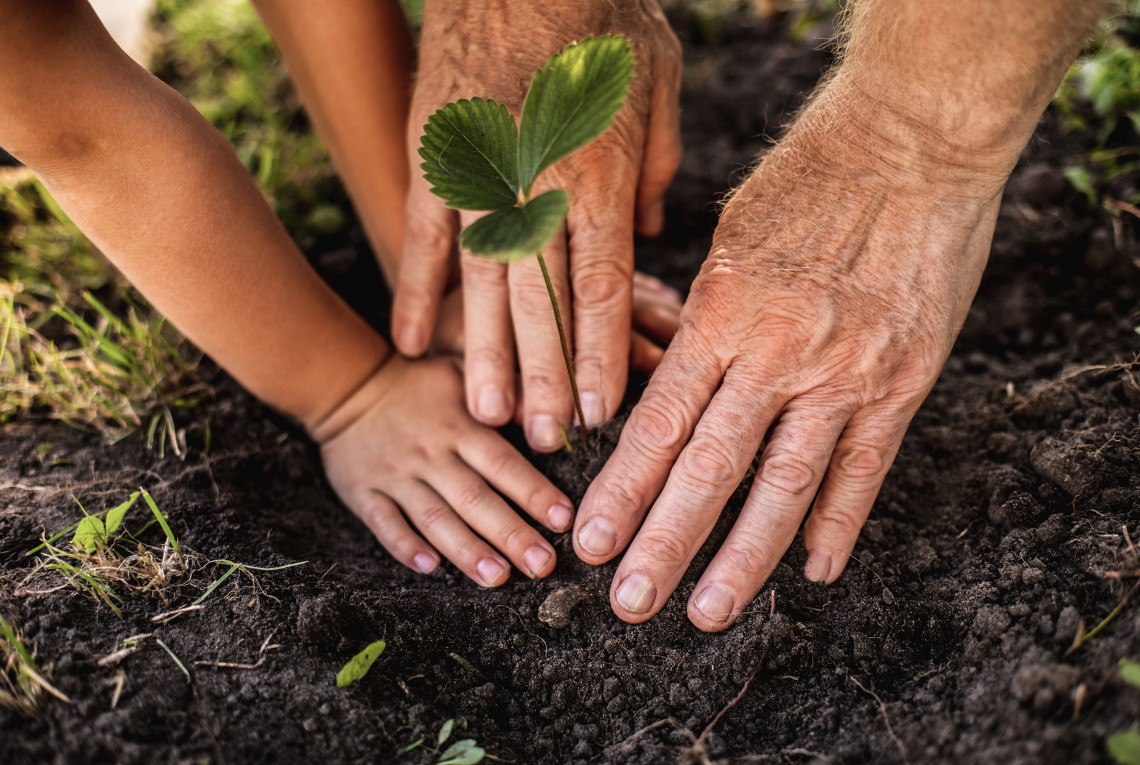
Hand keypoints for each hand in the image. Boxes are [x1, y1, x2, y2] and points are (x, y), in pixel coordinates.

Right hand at [314, 355, 574, 585]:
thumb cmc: (418, 384)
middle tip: (542, 564)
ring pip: (434, 518)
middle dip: (510, 533)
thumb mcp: (462, 372)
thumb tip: (551, 417)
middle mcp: (431, 455)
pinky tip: (431, 568)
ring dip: (466, 550)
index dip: (534, 492)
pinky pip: (384, 523)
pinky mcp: (364, 492)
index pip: (503, 464)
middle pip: (475, 499)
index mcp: (460, 427)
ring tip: (498, 577)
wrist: (347, 385)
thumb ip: (504, 395)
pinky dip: (406, 546)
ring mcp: (396, 475)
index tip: (563, 520)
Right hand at [393, 0, 682, 450]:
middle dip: (548, 378)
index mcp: (599, 173)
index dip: (601, 355)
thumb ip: (656, 165)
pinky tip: (411, 346)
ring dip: (485, 356)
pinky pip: (422, 241)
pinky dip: (416, 295)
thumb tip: (649, 235)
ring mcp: (480, 178)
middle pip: (544, 303)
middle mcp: (538, 187)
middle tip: (549, 441)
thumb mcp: (658, 79)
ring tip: (488, 417)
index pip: (602, 287)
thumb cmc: (600, 15)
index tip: (601, 411)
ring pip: (482, 287)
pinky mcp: (433, 161)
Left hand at [572, 83, 1017, 629]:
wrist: (914, 140)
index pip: (659, 424)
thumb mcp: (730, 238)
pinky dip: (838, 524)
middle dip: (664, 543)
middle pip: (709, 470)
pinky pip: (864, 469)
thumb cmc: (809, 176)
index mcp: (721, 315)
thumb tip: (673, 372)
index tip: (591, 543)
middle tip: (628, 603)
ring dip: (743, 559)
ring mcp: (843, 375)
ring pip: (784, 487)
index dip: (621, 491)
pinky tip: (814, 572)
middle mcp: (776, 356)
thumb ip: (703, 315)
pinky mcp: (902, 381)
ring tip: (707, 613)